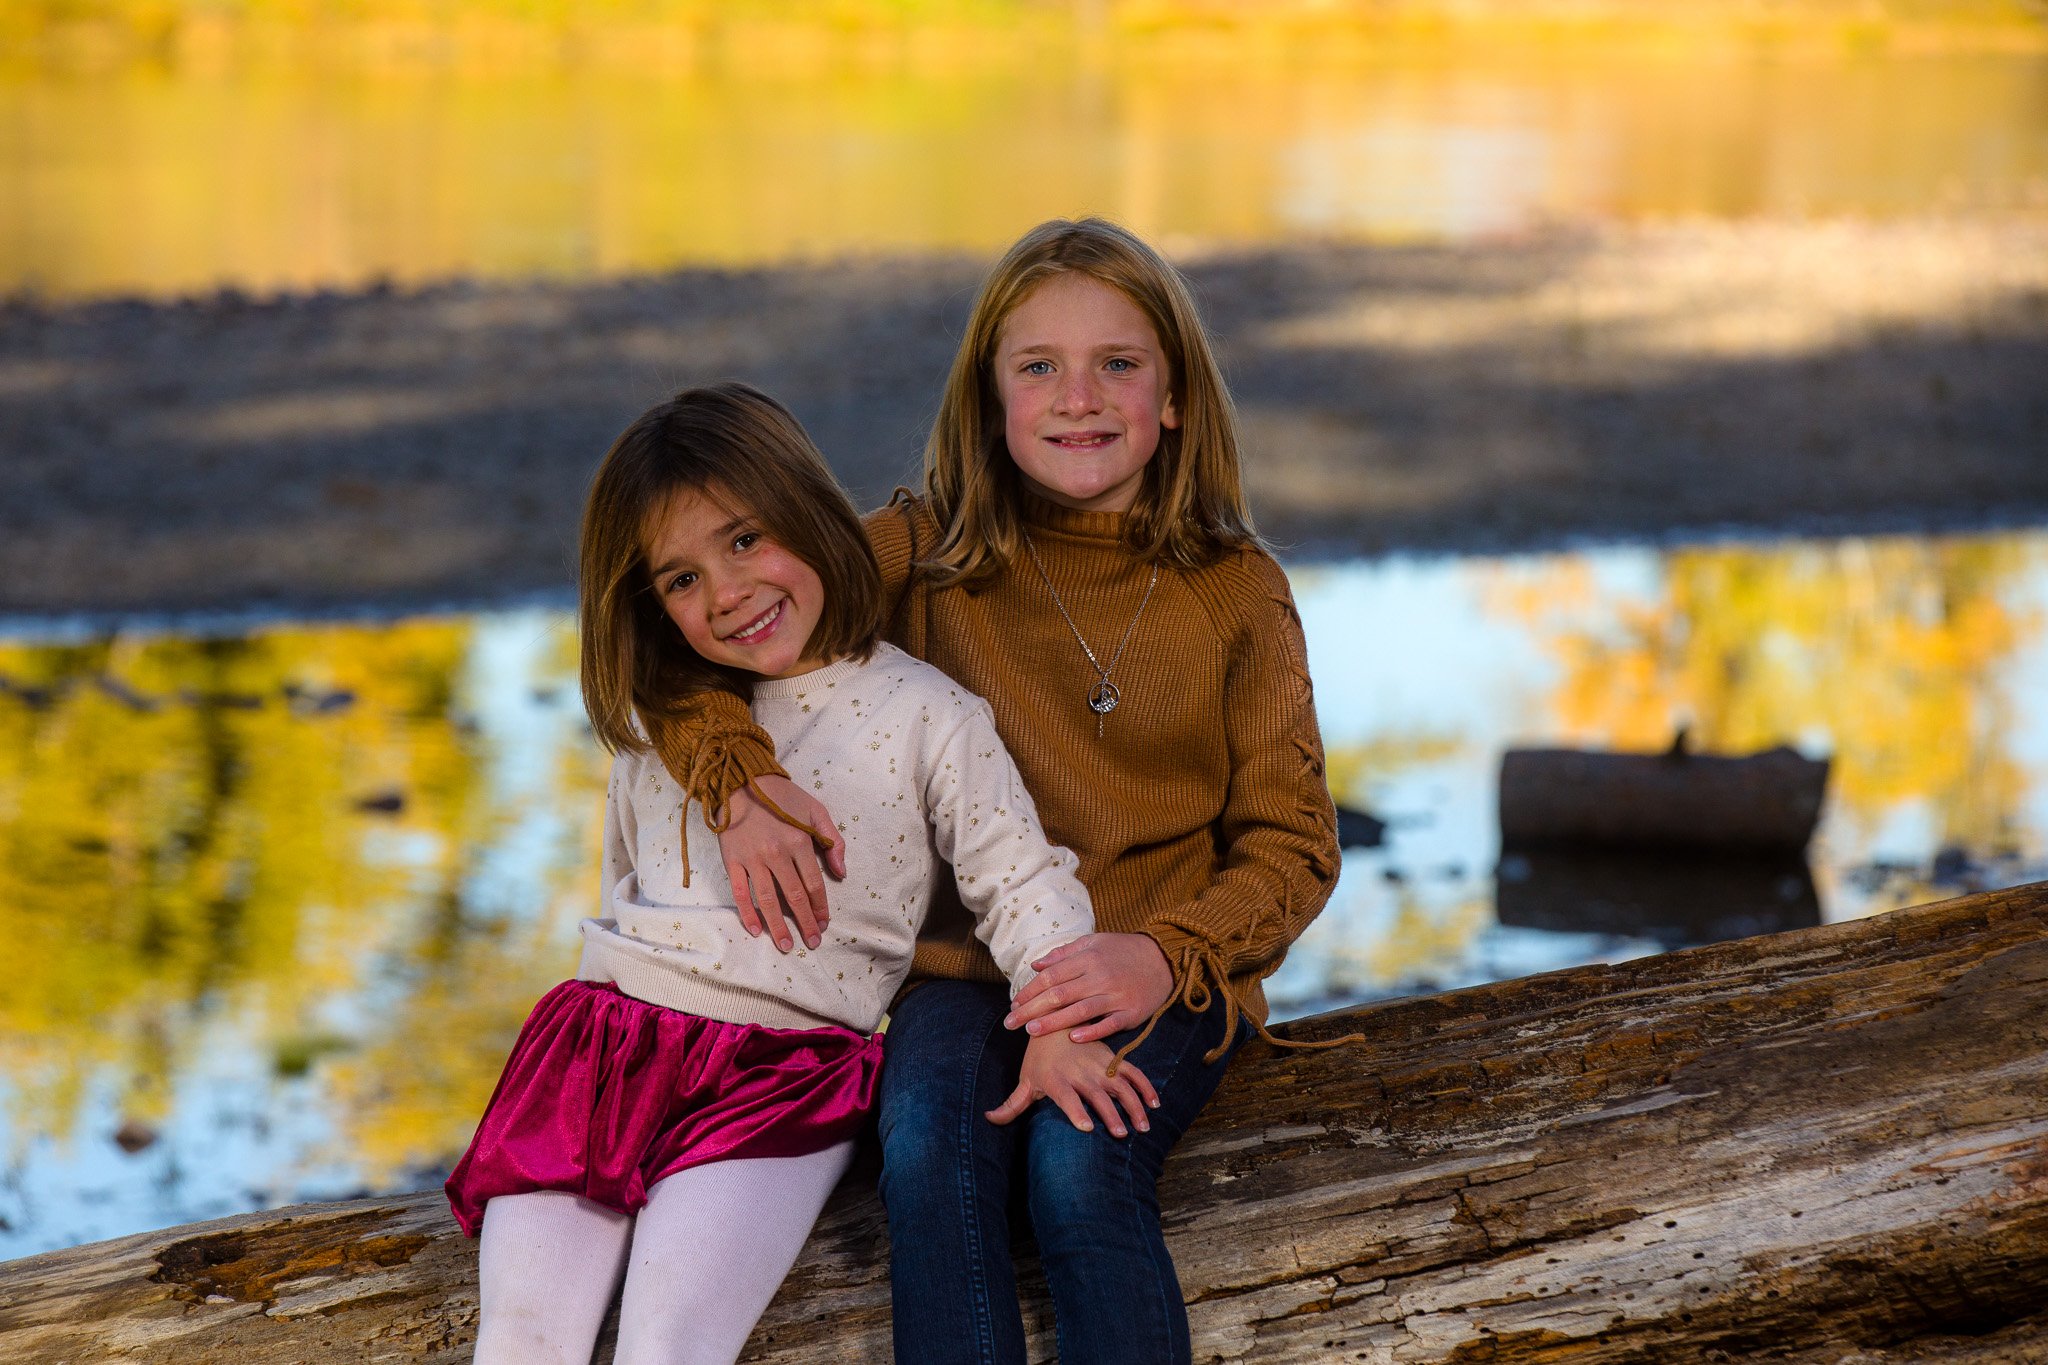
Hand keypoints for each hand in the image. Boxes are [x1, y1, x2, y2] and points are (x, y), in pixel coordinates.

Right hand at [718, 775, 845, 952]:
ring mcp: (752, 859)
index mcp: (799, 842)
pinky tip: (755, 930)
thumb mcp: (816, 810)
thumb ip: (833, 840)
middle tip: (812, 942)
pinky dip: (747, 913)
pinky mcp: (732, 861)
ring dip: (778, 926)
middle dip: (805, 923)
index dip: (821, 907)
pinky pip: (739, 892)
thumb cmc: (782, 798)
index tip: (825, 924)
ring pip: (767, 900)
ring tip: (786, 945)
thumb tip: (841, 872)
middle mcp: (776, 854)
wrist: (741, 782)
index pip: (814, 884)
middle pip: (794, 897)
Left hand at [985, 1032, 1159, 1137]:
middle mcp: (1079, 1073)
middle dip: (1110, 1114)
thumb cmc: (1039, 1058)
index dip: (1076, 1111)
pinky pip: (1133, 1073)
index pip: (1066, 1097)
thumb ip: (1011, 1104)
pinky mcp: (1113, 1059)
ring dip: (1133, 1105)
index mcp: (1057, 1079)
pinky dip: (1146, 1087)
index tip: (1086, 1127)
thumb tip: (989, 1120)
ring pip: (1120, 1085)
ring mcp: (1099, 1065)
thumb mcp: (1025, 1078)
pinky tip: (1154, 1104)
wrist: (1057, 1019)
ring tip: (1142, 1127)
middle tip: (1120, 1134)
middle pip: (1097, 1095)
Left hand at [1004, 933, 1174, 1044]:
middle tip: (1010, 1024)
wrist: (1163, 959)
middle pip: (1060, 995)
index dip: (1030, 991)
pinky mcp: (1132, 1012)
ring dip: (1054, 1022)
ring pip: (1080, 1010)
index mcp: (1088, 958)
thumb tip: (1035, 966)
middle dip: (1031, 1010)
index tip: (1013, 1004)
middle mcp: (1100, 976)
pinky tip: (1074, 1038)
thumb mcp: (1093, 943)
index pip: (1051, 976)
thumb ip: (1064, 954)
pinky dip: (1092, 1031)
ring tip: (1031, 1032)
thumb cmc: (1123, 951)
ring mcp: (1116, 995)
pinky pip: (1109, 1024)